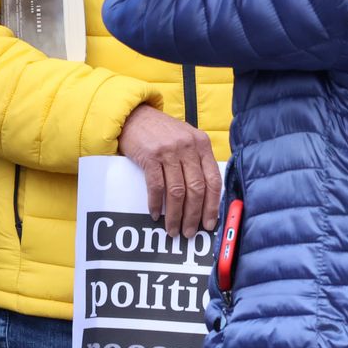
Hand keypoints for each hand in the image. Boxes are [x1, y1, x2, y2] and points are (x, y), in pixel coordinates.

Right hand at [117, 104, 219, 238]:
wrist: (133, 115)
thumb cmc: (159, 131)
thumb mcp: (185, 138)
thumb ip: (196, 160)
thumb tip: (203, 196)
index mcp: (202, 144)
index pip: (214, 180)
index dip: (212, 205)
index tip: (209, 223)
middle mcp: (188, 147)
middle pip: (196, 189)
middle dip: (194, 215)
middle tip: (190, 232)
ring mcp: (169, 151)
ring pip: (177, 191)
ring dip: (175, 215)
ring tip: (173, 229)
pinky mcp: (150, 156)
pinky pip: (157, 186)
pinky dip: (157, 204)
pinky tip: (156, 214)